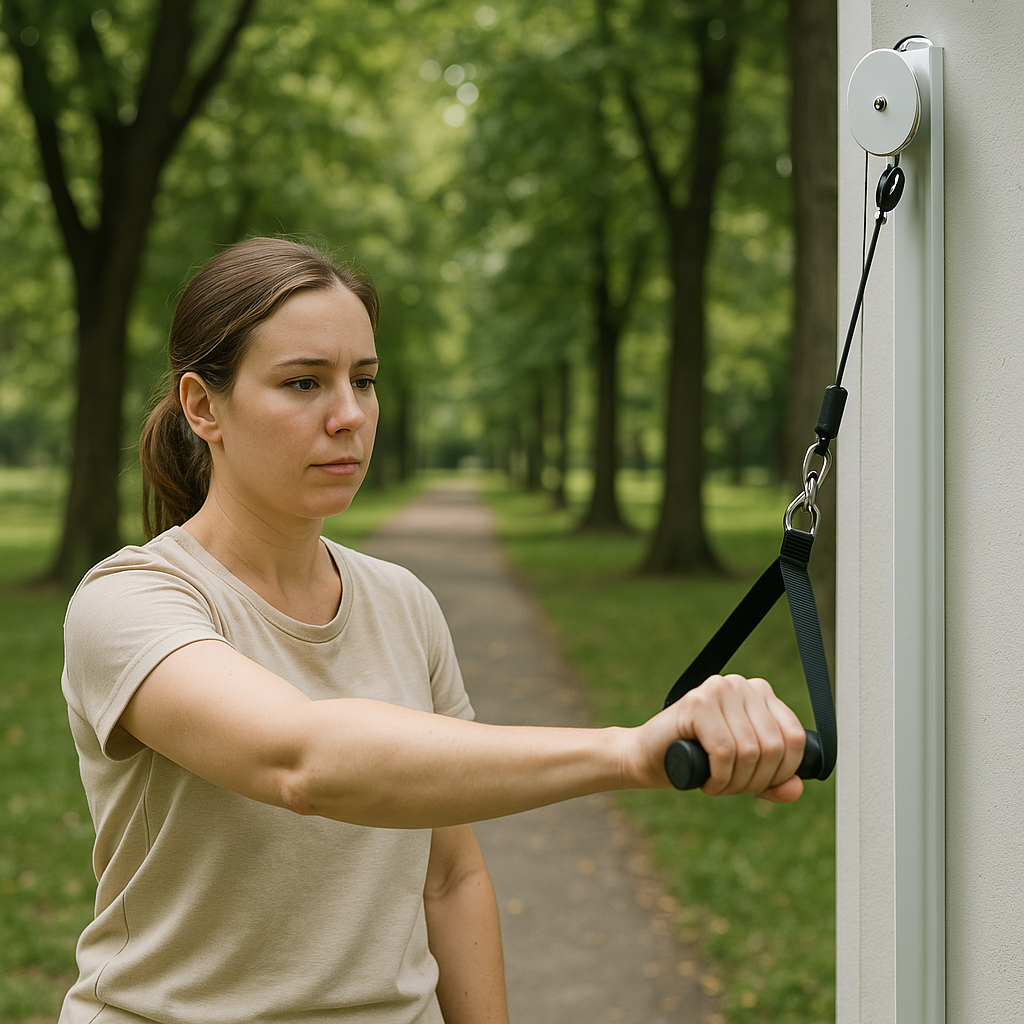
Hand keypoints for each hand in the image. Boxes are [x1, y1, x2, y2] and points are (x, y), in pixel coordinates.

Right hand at [627, 674, 805, 801]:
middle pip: (773, 746)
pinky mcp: (698, 703)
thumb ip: (773, 781)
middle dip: (756, 781)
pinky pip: (725, 751)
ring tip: (717, 785)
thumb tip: (796, 789)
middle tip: (732, 788)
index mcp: (760, 693)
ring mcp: (719, 690)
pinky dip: (719, 777)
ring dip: (734, 783)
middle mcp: (741, 685)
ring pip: (750, 751)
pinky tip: (707, 781)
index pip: (795, 737)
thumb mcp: (743, 772)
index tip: (759, 785)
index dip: (783, 772)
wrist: (647, 757)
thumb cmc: (697, 760)